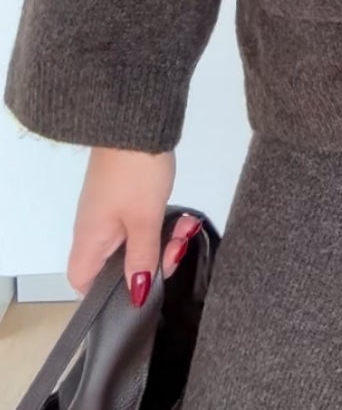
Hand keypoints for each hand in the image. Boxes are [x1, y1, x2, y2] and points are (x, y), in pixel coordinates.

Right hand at [68, 147, 200, 305]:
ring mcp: (110, 211)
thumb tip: (135, 295)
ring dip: (163, 241)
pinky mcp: (125, 196)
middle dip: (152, 263)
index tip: (141, 285)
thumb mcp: (144, 220)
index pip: (83, 282)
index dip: (107, 294)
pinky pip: (142, 223)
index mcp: (90, 239)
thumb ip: (142, 259)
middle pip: (117, 266)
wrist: (136, 119)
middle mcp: (94, 228)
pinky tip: (183, 218)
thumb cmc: (134, 170)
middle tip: (177, 249)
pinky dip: (163, 223)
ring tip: (186, 229)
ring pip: (135, 243)